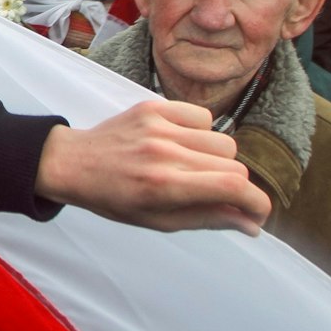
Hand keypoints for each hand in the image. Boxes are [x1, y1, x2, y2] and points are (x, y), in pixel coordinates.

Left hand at [33, 99, 268, 234]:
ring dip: (217, 157)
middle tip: (210, 192)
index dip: (257, 202)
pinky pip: (202, 116)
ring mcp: (158, 127)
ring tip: (190, 166)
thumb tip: (253, 223)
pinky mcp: (153, 107)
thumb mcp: (160, 221)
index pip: (233, 186)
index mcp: (164, 187)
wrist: (73, 164)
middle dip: (232, 184)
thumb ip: (209, 219)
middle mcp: (164, 153)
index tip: (257, 213)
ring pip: (222, 139)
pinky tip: (180, 143)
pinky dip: (200, 131)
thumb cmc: (116, 199)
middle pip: (234, 164)